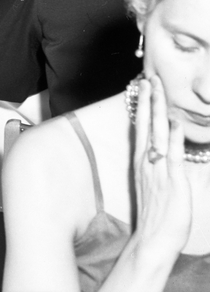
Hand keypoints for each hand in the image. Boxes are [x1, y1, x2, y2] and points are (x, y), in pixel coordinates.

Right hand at [131, 76, 191, 266]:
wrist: (154, 239)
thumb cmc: (157, 215)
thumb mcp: (155, 185)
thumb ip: (157, 165)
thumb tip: (163, 148)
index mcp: (143, 161)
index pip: (142, 126)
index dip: (144, 106)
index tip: (144, 86)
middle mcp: (147, 161)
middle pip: (147, 124)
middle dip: (149, 99)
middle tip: (148, 77)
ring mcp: (158, 169)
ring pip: (158, 133)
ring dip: (158, 109)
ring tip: (156, 89)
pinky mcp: (172, 181)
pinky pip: (173, 155)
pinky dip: (174, 138)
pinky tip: (174, 122)